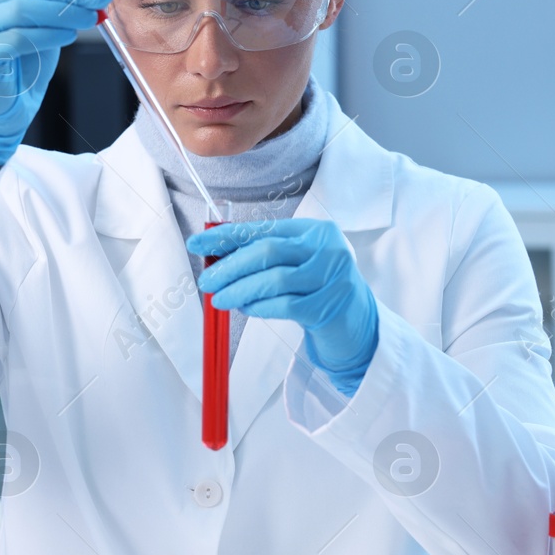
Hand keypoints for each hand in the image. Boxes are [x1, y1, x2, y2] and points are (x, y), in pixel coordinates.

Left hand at [188, 218, 379, 396]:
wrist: (357, 325)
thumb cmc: (317, 290)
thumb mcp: (295, 264)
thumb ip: (262, 256)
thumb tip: (214, 256)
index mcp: (315, 230)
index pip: (263, 228)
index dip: (226, 236)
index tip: (197, 243)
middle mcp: (327, 248)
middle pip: (267, 252)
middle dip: (229, 266)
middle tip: (206, 281)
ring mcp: (332, 277)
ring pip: (273, 280)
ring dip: (239, 290)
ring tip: (220, 300)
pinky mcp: (329, 306)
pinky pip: (284, 305)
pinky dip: (259, 307)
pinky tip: (246, 309)